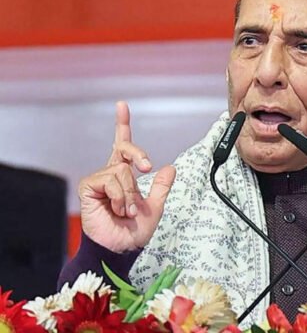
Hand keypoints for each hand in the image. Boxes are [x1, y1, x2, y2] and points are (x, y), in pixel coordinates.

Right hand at [78, 101, 175, 252]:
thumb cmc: (134, 233)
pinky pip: (111, 179)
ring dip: (130, 193)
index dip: (121, 125)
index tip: (122, 105)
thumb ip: (161, 187)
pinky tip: (117, 209)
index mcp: (123, 176)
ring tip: (127, 210)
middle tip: (148, 168)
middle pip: (124, 147)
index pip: (122, 146)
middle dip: (139, 154)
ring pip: (122, 170)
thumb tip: (170, 167)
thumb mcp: (155, 207)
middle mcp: (109, 174)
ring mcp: (97, 180)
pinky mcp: (88, 187)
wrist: (121, 250)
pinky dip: (121, 196)